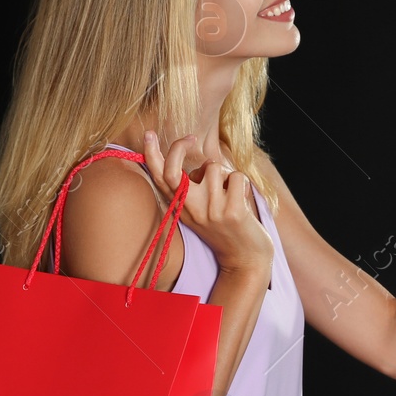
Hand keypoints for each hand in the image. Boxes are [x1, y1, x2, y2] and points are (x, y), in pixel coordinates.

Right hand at [140, 132, 272, 277]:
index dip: (151, 155)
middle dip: (179, 147)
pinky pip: (237, 176)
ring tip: (230, 193)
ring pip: (213, 167)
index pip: (160, 179)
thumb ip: (193, 192)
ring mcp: (212, 211)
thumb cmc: (225, 230)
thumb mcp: (200, 214)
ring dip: (226, 174)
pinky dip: (243, 184)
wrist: (246, 261)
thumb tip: (196, 166)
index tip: (149, 134)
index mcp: (182, 209)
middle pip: (175, 171)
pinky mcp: (233, 212)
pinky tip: (243, 200)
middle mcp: (192, 210)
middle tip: (191, 138)